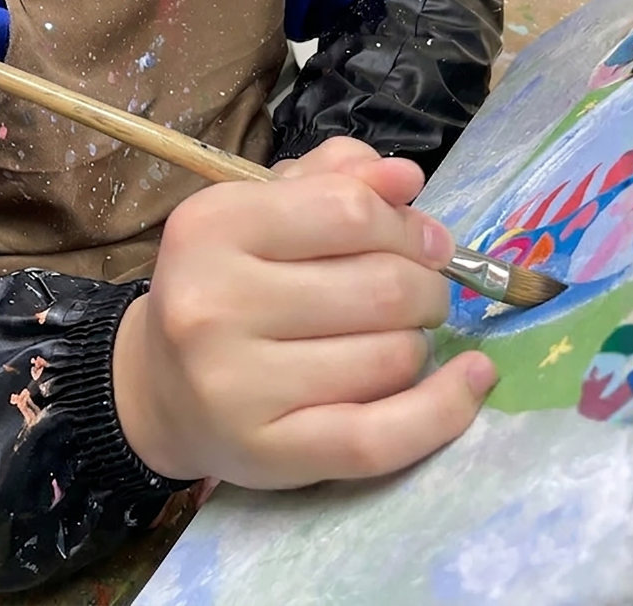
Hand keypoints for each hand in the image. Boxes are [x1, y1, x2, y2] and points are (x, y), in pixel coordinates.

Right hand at [112, 138, 495, 488]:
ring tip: (398, 336)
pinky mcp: (268, 454)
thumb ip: (336, 179)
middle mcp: (214, 303)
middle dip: (426, 285)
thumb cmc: (226, 281)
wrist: (161, 385)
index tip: (427, 240)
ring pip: (390, 357)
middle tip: (422, 290)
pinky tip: (471, 378)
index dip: (407, 225)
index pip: (349, 212)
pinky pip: (381, 437)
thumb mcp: (264, 208)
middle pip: (381, 286)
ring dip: (417, 342)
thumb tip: (406, 178)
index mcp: (212, 225)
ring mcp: (237, 385)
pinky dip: (445, 409)